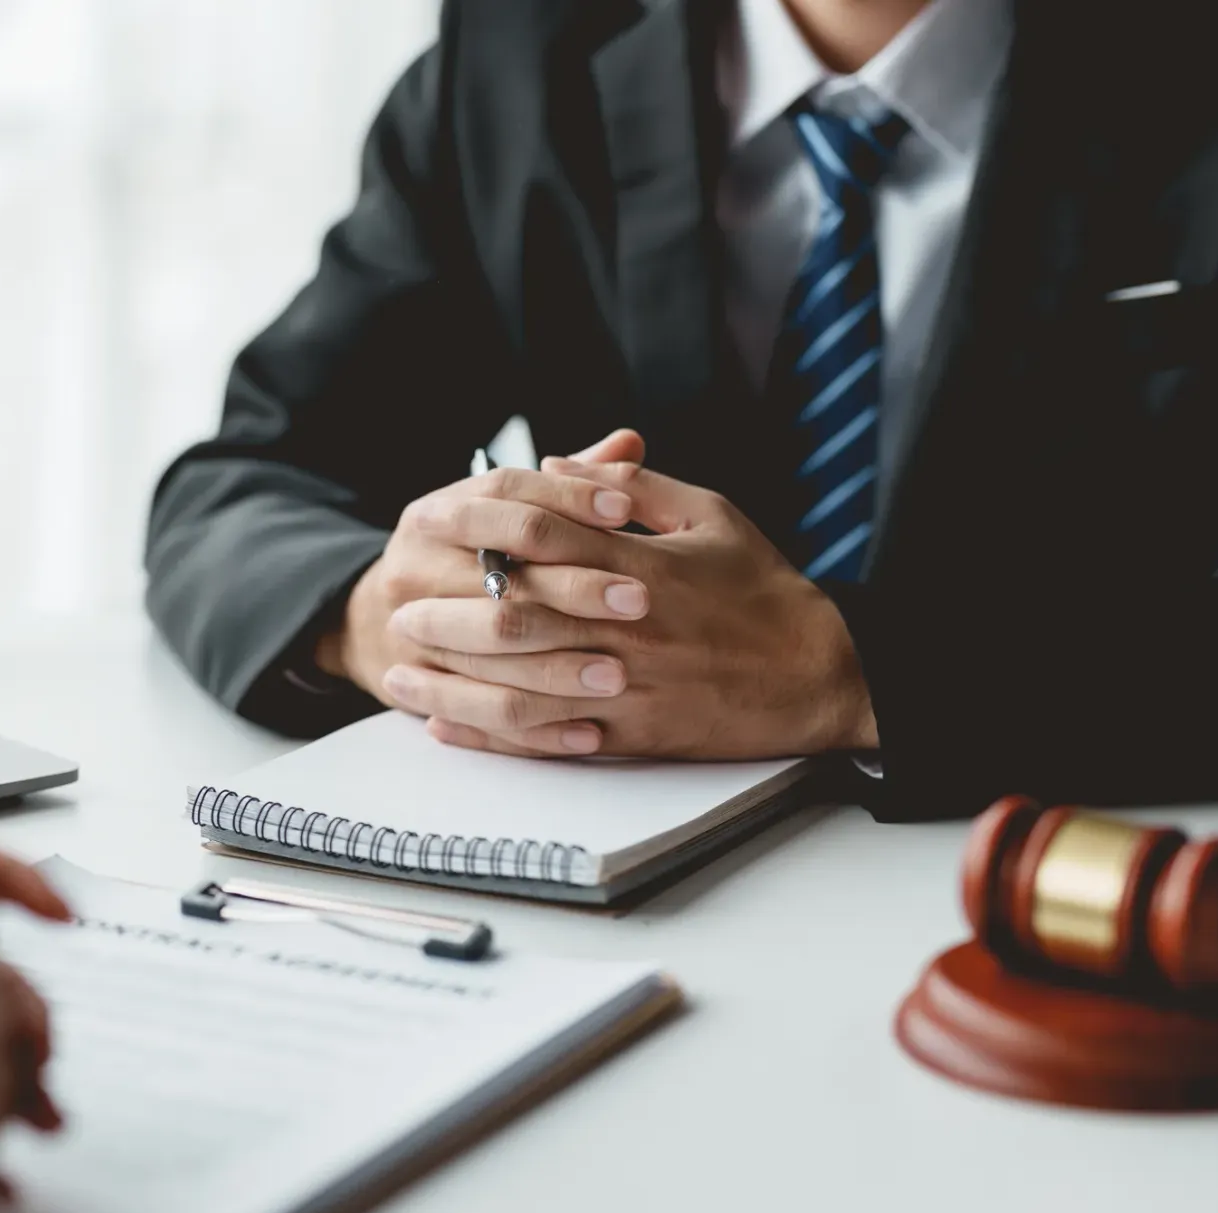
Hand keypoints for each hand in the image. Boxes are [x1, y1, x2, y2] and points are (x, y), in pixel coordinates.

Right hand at [316, 430, 652, 705]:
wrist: (377, 624)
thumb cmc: (463, 562)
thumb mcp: (497, 514)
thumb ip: (565, 485)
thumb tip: (627, 445)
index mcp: (438, 514)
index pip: (502, 495)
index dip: (564, 498)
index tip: (621, 509)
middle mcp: (417, 565)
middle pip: (500, 574)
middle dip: (574, 587)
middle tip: (637, 599)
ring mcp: (411, 628)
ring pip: (490, 648)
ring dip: (559, 665)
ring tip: (619, 673)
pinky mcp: (419, 685)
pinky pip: (481, 711)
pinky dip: (538, 725)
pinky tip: (589, 730)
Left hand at [380, 459, 878, 758]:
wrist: (819, 674)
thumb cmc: (762, 589)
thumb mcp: (710, 514)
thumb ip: (632, 487)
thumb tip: (554, 466)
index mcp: (641, 566)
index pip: (540, 536)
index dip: (475, 525)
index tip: (427, 521)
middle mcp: (626, 629)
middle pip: (515, 616)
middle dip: (446, 614)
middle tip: (397, 608)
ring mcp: (626, 688)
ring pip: (520, 687)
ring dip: (452, 683)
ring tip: (400, 676)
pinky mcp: (632, 736)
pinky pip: (547, 741)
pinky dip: (492, 737)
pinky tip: (447, 729)